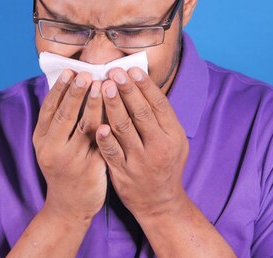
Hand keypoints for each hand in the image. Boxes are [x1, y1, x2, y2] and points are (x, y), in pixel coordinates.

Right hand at [33, 70, 106, 222]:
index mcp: (42, 140)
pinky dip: (106, 125)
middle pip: (64, 116)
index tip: (70, 71)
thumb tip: (71, 85)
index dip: (59, 89)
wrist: (69, 206)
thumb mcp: (52, 145)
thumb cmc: (64, 167)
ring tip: (102, 86)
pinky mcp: (90, 168)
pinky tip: (114, 111)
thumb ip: (59, 120)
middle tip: (86, 74)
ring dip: (93, 105)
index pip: (49, 109)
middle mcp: (52, 149)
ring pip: (83, 127)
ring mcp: (71, 160)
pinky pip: (101, 142)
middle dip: (75, 93)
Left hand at [95, 67, 189, 220]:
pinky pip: (112, 153)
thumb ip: (161, 117)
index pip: (159, 105)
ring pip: (125, 129)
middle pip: (141, 113)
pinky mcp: (124, 174)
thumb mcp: (174, 140)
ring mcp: (141, 161)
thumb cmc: (165, 164)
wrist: (160, 203)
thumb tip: (144, 85)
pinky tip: (98, 124)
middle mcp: (159, 146)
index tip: (132, 70)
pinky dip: (106, 139)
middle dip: (127, 90)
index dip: (145, 86)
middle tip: (113, 72)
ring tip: (103, 87)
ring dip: (113, 106)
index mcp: (174, 135)